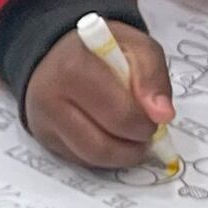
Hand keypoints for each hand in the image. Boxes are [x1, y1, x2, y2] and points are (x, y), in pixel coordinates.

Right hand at [21, 17, 174, 169]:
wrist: (57, 55)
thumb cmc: (101, 50)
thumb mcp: (136, 46)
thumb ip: (153, 76)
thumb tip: (163, 116)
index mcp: (74, 68)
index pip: (119, 115)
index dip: (145, 124)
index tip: (155, 118)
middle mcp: (50, 99)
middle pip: (103, 145)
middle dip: (135, 146)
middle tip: (147, 133)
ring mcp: (44, 123)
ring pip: (91, 159)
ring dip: (122, 157)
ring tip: (134, 140)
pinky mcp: (44, 140)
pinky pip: (81, 161)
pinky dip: (104, 157)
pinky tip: (112, 138)